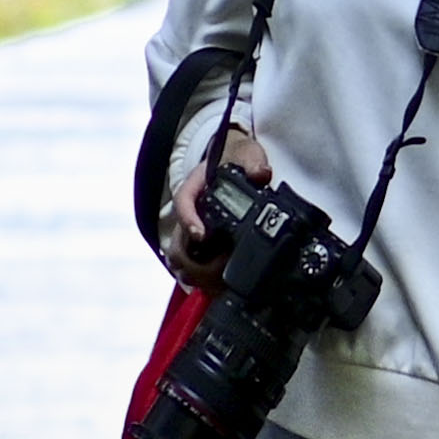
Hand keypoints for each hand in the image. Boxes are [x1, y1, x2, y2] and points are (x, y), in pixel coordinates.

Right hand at [157, 116, 269, 275]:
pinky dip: (203, 281)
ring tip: (223, 280)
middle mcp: (188, 212)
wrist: (232, 161)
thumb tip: (261, 173)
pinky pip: (190, 270)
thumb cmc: (236, 159)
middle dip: (196, 260)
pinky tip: (221, 285)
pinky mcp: (197, 246)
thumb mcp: (248, 153)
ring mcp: (190, 231)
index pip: (183, 202)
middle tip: (223, 265)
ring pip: (179, 260)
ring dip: (198, 274)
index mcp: (195, 187)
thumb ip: (254, 161)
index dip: (189, 220)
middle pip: (177, 242)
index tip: (201, 234)